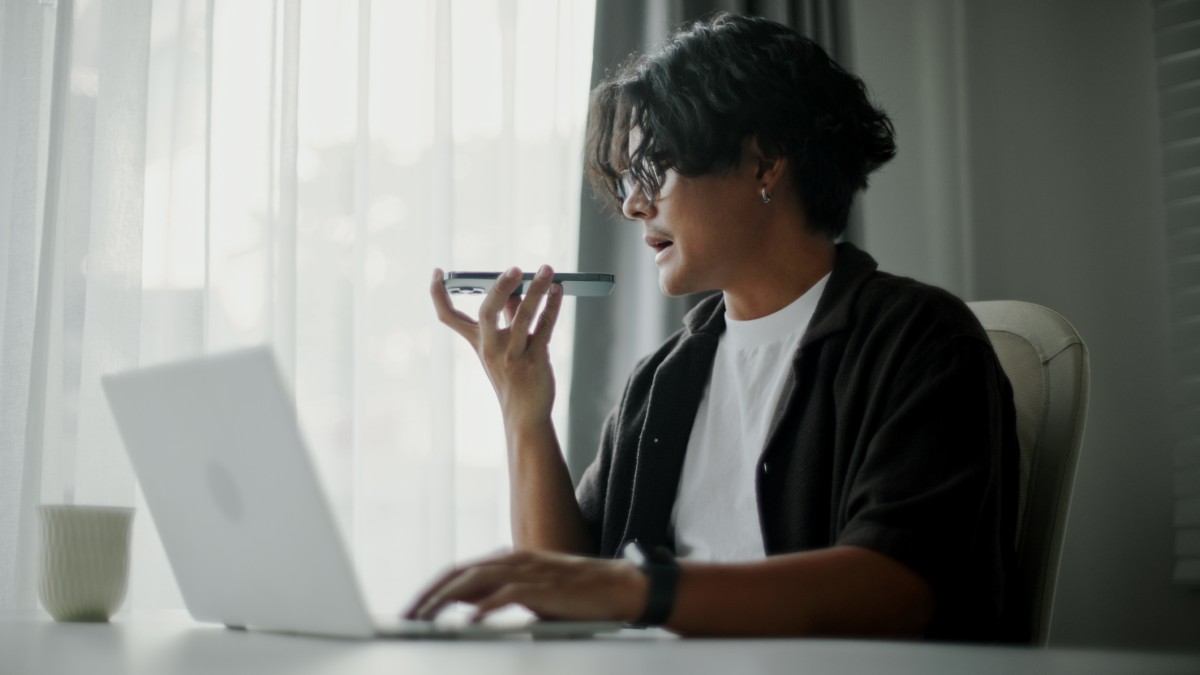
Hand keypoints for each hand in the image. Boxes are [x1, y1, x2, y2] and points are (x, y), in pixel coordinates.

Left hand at [404, 549, 646, 622]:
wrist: (618, 587)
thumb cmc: (576, 596)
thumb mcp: (531, 593)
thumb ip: (499, 594)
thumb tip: (466, 607)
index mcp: (508, 559)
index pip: (459, 571)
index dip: (432, 589)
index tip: (412, 609)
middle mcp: (513, 560)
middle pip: (459, 573)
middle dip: (429, 595)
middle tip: (406, 616)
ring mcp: (527, 571)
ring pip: (475, 580)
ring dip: (445, 600)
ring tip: (425, 618)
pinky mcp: (543, 587)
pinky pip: (507, 595)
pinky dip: (485, 606)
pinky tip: (469, 621)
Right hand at [430, 265, 563, 428]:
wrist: (524, 415)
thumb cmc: (513, 377)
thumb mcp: (502, 348)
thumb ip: (508, 317)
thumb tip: (517, 290)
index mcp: (478, 342)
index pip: (449, 317)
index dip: (439, 294)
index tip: (437, 272)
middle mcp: (490, 348)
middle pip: (486, 312)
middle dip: (499, 288)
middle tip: (515, 268)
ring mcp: (512, 355)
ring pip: (523, 316)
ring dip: (537, 290)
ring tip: (548, 270)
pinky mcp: (534, 360)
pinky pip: (544, 327)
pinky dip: (552, 306)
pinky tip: (558, 290)